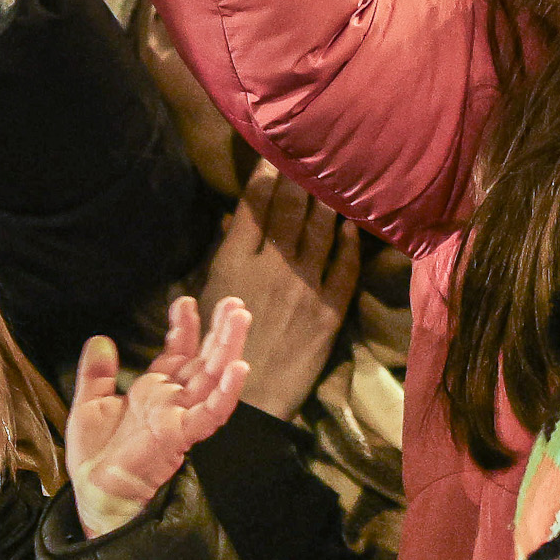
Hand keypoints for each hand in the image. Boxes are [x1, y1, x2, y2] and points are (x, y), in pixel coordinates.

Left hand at [64, 296, 255, 538]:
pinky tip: (239, 367)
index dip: (183, 328)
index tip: (185, 302)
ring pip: (213, 378)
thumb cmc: (94, 456)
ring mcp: (180, 417)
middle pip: (204, 361)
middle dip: (220, 332)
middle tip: (235, 303)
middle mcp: (172, 401)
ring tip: (240, 319)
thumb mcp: (88, 404)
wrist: (93, 490)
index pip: (177, 354)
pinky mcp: (182, 435)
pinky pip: (211, 412)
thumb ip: (96, 374)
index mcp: (154, 392)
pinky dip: (226, 391)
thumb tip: (100, 339)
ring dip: (229, 348)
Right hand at [197, 172, 361, 419]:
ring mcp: (305, 287)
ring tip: (333, 180)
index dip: (264, 177)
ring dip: (326, 202)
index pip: (254, 207)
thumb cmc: (218, 353)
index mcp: (235, 264)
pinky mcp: (330, 309)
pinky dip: (349, 244)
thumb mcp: (208, 300)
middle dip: (298, 179)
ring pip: (320, 231)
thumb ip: (223, 260)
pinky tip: (350, 226)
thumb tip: (235, 223)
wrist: (251, 403)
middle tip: (308, 156)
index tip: (272, 156)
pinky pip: (344, 268)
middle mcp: (273, 268)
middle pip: (289, 210)